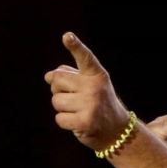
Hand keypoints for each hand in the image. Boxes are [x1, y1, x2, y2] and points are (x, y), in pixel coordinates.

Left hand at [44, 32, 128, 150]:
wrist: (117, 131)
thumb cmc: (99, 103)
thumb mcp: (90, 85)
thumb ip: (70, 75)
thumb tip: (48, 76)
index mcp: (97, 75)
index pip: (85, 58)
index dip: (76, 46)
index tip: (67, 37)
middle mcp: (95, 87)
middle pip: (56, 80)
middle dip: (59, 90)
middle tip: (74, 98)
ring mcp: (91, 105)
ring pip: (56, 101)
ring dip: (63, 108)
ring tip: (79, 111)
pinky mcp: (85, 122)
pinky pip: (59, 118)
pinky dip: (65, 122)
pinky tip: (78, 123)